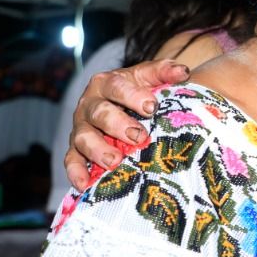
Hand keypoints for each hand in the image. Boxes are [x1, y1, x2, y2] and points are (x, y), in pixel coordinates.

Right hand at [65, 60, 189, 188]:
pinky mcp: (77, 149)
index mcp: (107, 83)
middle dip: (118, 124)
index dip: (132, 96)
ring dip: (98, 150)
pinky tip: (85, 184)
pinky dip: (77, 172)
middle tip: (139, 136)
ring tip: (115, 161)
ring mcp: (82, 128)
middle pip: (99, 113)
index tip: (151, 107)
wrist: (123, 105)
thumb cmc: (139, 92)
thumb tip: (183, 72)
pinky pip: (72, 160)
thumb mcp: (149, 78)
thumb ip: (164, 72)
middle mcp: (90, 104)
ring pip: (83, 138)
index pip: (116, 86)